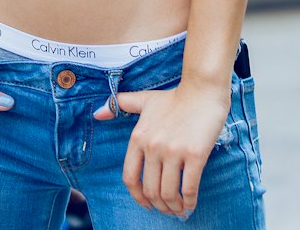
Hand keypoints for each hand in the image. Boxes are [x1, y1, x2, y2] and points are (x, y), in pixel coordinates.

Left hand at [93, 80, 229, 219]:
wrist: (202, 90)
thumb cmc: (174, 98)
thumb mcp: (144, 100)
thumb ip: (120, 105)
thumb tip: (97, 114)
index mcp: (138, 137)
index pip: (130, 177)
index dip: (137, 197)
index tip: (146, 204)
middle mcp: (153, 146)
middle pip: (150, 190)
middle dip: (159, 206)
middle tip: (168, 209)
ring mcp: (174, 151)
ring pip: (168, 193)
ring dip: (173, 208)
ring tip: (179, 209)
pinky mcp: (195, 155)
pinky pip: (189, 189)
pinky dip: (189, 202)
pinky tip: (190, 204)